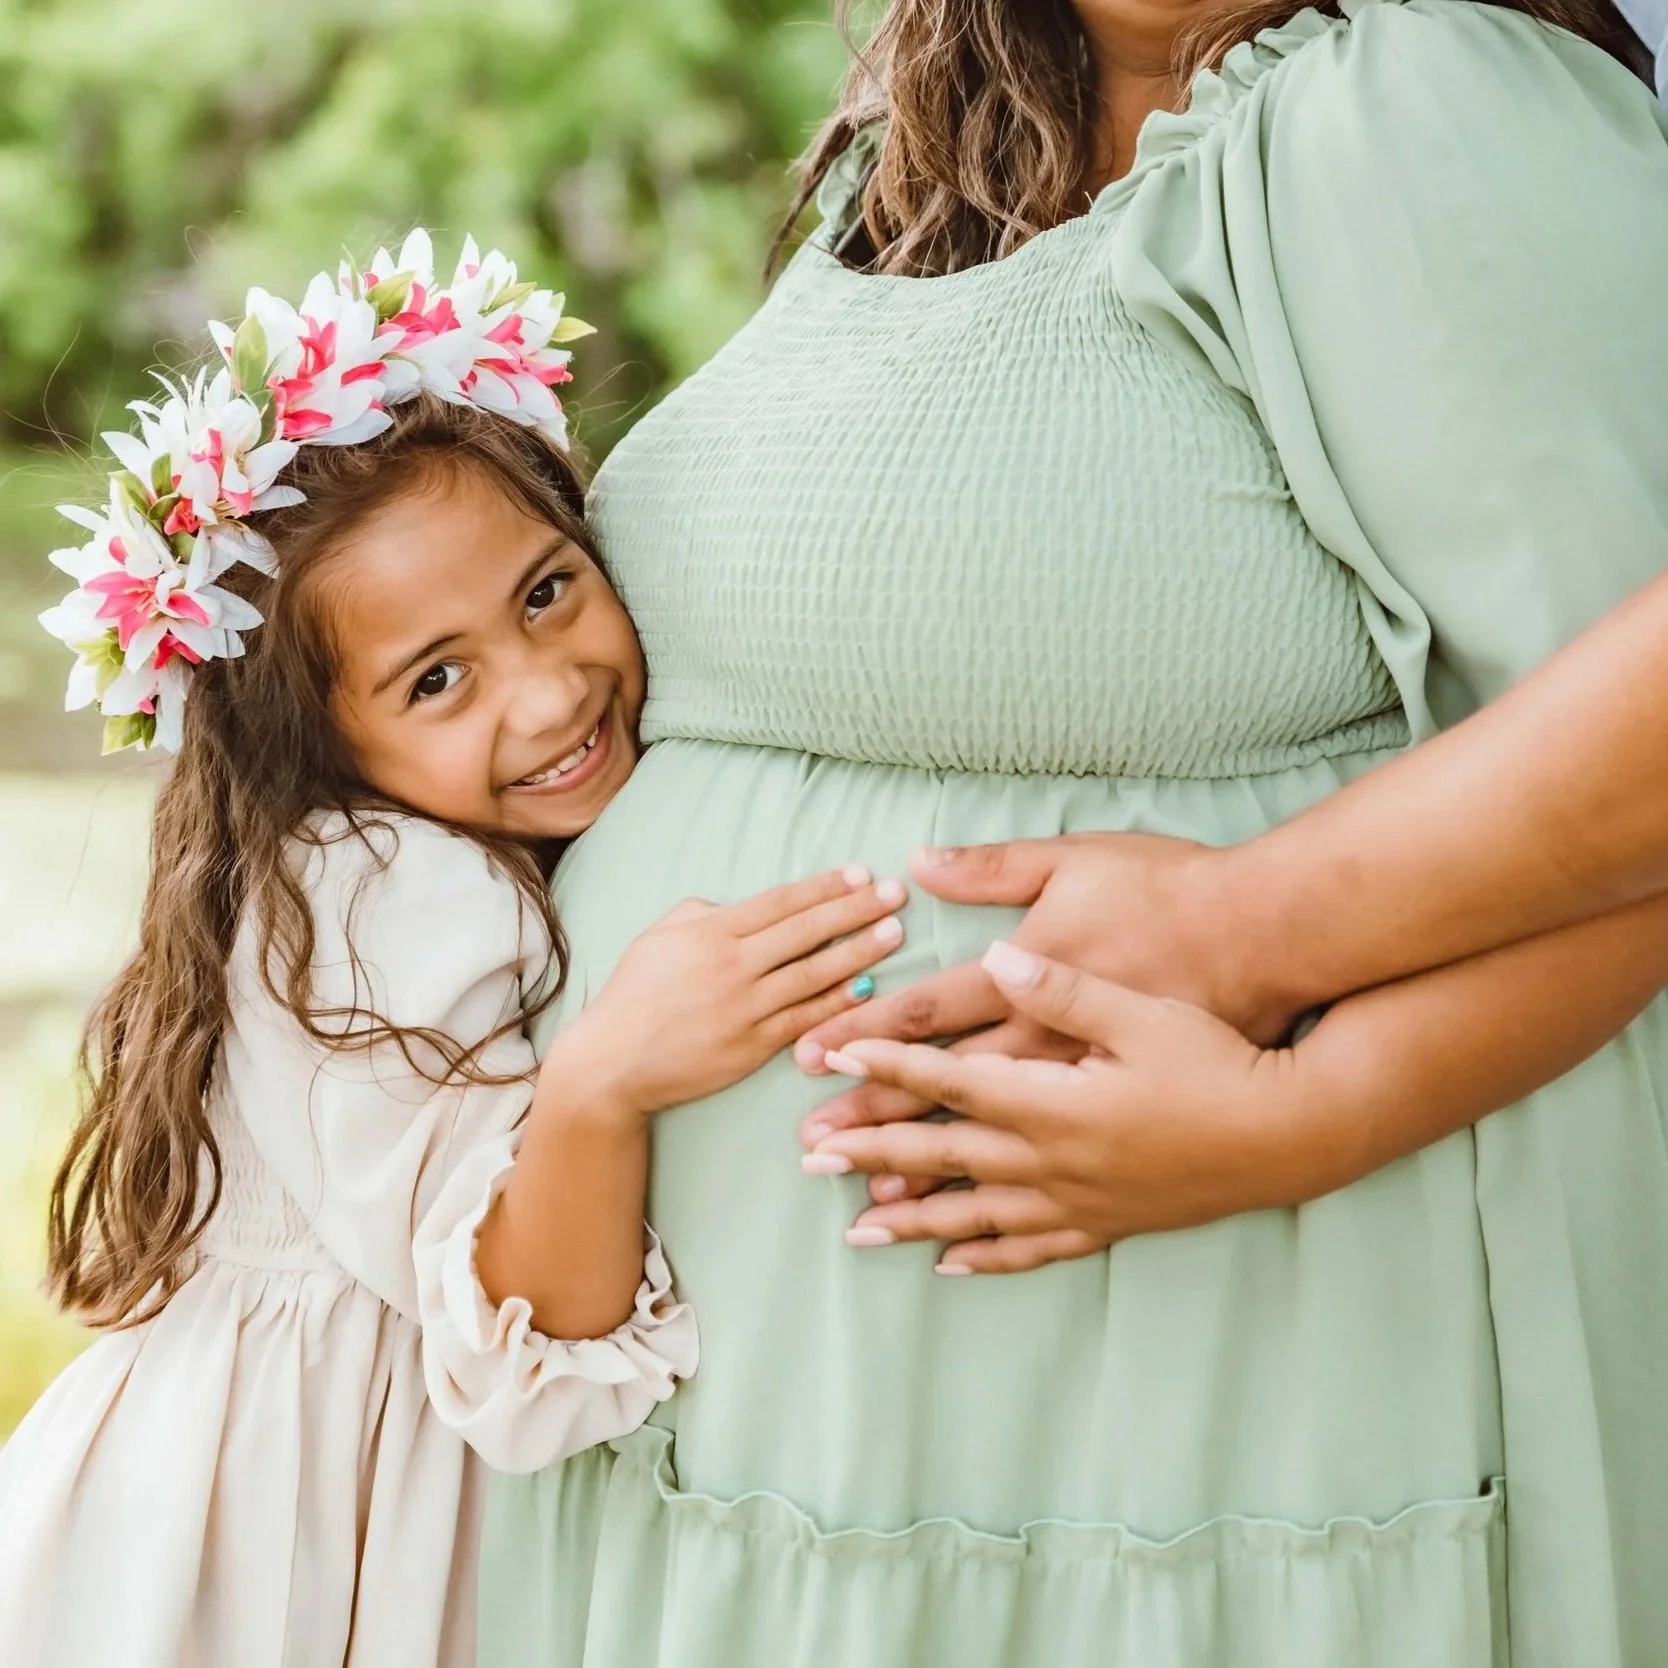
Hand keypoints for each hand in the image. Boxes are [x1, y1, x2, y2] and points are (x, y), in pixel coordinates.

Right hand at [549, 867, 906, 1119]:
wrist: (611, 1063)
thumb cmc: (633, 996)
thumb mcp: (657, 938)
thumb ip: (701, 913)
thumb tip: (738, 907)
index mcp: (709, 932)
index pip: (780, 902)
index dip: (823, 886)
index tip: (860, 872)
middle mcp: (731, 965)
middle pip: (805, 930)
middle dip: (855, 908)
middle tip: (896, 892)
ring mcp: (744, 1007)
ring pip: (814, 972)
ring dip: (859, 950)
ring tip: (895, 931)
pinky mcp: (752, 1046)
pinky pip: (805, 1017)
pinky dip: (838, 1001)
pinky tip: (869, 986)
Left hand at [802, 941, 1335, 1273]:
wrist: (1294, 1127)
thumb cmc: (1218, 1055)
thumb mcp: (1140, 1005)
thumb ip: (1060, 985)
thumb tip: (997, 953)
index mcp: (1053, 1096)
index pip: (950, 1077)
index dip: (887, 1067)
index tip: (831, 1063)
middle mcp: (1054, 1157)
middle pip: (945, 1151)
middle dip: (873, 1148)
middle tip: (811, 1157)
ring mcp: (1079, 1198)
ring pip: (977, 1212)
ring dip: (913, 1215)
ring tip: (857, 1226)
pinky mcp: (1110, 1221)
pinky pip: (1033, 1249)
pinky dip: (987, 1257)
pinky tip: (953, 1264)